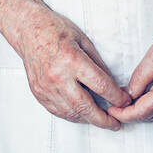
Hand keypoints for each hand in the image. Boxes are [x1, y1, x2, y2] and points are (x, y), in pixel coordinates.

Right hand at [8, 5, 132, 129]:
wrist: (28, 30)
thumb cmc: (55, 30)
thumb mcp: (84, 41)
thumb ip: (98, 65)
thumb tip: (112, 85)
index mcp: (72, 60)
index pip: (101, 86)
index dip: (116, 97)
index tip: (125, 101)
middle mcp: (58, 76)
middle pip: (86, 107)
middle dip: (104, 119)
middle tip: (115, 123)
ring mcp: (46, 87)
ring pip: (71, 113)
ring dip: (88, 119)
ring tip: (100, 119)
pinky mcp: (38, 93)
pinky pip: (58, 111)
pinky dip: (72, 115)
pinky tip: (81, 114)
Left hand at [109, 18, 152, 122]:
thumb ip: (139, 79)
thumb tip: (128, 95)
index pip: (142, 112)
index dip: (124, 114)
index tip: (112, 110)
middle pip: (150, 117)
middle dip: (131, 114)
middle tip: (115, 106)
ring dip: (142, 112)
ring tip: (127, 102)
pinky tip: (144, 98)